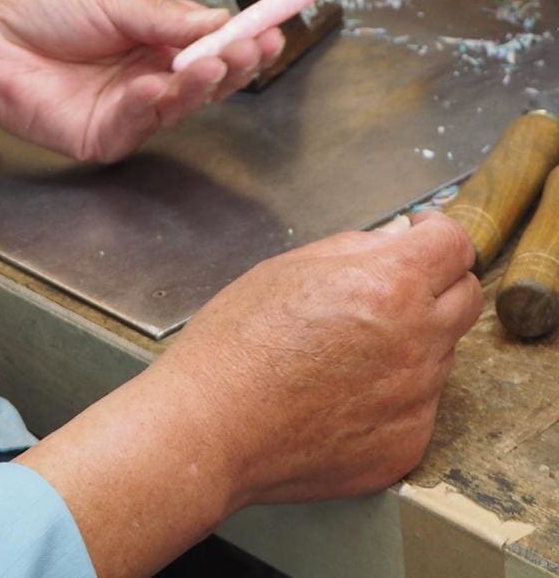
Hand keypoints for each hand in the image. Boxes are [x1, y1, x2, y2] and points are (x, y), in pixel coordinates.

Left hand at [0, 0, 283, 162]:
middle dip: (235, 64)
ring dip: (203, 82)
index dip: (242, 39)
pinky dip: (152, 101)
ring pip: (180, 104)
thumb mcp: (112, 0)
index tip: (274, 26)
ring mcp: (124, 109)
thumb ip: (166, 18)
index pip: (208, 45)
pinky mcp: (100, 136)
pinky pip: (139, 122)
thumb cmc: (37, 7)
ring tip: (220, 60)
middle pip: (205, 80)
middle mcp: (144, 76)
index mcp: (149, 39)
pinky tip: (159, 80)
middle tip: (258, 46)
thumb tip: (220, 22)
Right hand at [155, 211, 483, 506]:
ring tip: (342, 351)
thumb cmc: (235, 344)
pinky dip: (389, 394)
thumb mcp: (285, 268)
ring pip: (437, 353)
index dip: (435, 232)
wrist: (212, 425)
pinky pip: (416, 405)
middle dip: (436, 282)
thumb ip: (352, 249)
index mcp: (389, 287)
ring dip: (408, 340)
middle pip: (466, 297)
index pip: (454, 245)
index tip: (419, 236)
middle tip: (389, 288)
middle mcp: (418, 342)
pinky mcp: (407, 444)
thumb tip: (393, 243)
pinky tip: (338, 394)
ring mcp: (417, 399)